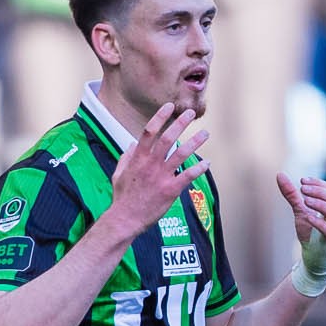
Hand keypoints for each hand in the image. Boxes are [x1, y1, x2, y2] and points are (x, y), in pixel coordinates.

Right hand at [106, 102, 209, 238]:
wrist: (125, 219)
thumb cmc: (122, 198)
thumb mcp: (118, 174)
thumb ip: (126, 157)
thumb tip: (132, 144)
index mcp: (138, 158)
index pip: (149, 131)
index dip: (160, 116)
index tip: (169, 106)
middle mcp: (151, 164)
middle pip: (168, 138)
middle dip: (181, 123)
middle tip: (191, 113)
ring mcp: (161, 176)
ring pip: (181, 154)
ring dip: (195, 142)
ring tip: (205, 134)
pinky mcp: (170, 190)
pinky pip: (188, 175)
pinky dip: (199, 168)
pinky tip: (207, 163)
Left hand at [278, 173, 325, 296]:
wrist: (315, 258)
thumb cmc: (311, 233)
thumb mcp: (300, 211)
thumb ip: (292, 195)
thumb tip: (279, 175)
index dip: (318, 184)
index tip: (302, 182)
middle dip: (318, 192)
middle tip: (302, 189)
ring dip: (320, 204)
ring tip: (305, 200)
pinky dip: (320, 223)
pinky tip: (308, 217)